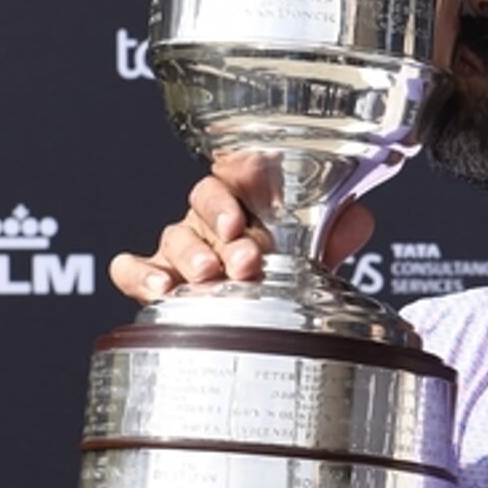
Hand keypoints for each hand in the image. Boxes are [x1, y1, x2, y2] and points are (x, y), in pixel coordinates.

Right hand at [108, 151, 376, 300]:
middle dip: (217, 240)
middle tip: (242, 264)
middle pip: (197, 215)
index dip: (224, 202)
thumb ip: (337, 229)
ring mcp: (180, 251)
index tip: (238, 225)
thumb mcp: (317, 244)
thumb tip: (356, 219)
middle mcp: (206, 221)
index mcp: (240, 200)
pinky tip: (157, 290)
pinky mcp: (156, 278)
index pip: (221, 184)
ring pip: (169, 240)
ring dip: (187, 258)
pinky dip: (137, 275)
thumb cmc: (283, 258)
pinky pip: (130, 268)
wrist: (271, 303)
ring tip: (204, 278)